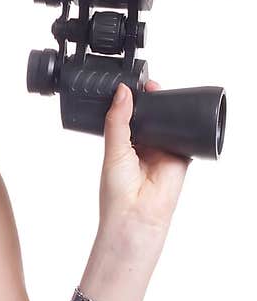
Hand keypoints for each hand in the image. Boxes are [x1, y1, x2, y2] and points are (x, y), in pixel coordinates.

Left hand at [98, 80, 190, 242]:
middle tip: (149, 86)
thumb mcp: (113, 149)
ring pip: (169, 124)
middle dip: (151, 102)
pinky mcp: (181, 157)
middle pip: (151, 117)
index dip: (131, 102)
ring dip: (168, 111)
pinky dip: (186, 125)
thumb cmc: (117, 192)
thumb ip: (118, 121)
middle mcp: (144, 147)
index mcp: (123, 146)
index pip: (129, 117)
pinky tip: (183, 113)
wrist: (136, 215)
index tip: (130, 86)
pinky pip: (186, 136)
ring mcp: (163, 151)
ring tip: (162, 94)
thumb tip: (122, 93)